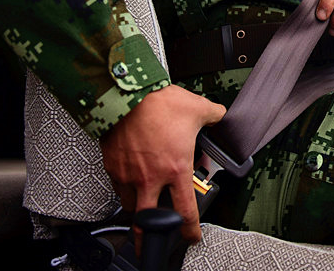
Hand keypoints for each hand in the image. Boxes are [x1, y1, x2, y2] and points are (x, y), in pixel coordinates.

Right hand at [99, 85, 225, 249]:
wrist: (127, 94)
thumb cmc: (159, 102)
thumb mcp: (197, 108)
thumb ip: (214, 116)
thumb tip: (221, 115)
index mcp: (175, 169)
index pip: (185, 211)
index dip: (190, 230)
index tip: (191, 235)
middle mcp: (150, 178)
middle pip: (149, 222)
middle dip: (153, 235)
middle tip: (155, 239)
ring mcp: (128, 174)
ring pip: (131, 204)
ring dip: (139, 207)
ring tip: (145, 201)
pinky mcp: (112, 165)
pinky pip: (117, 184)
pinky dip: (124, 186)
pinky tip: (129, 177)